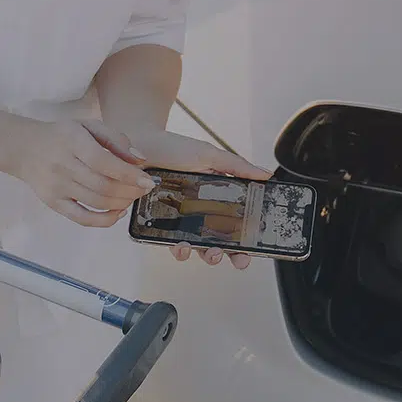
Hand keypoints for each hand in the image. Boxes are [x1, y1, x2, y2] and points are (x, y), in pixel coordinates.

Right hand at [6, 118, 155, 227]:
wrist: (25, 148)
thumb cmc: (62, 136)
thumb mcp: (88, 126)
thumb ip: (116, 139)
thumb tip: (140, 159)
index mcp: (73, 141)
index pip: (104, 163)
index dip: (129, 175)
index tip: (148, 181)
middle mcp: (63, 165)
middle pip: (103, 186)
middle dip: (130, 191)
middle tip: (143, 188)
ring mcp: (57, 187)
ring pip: (97, 202)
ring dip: (122, 203)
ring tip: (132, 196)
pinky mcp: (53, 203)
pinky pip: (82, 218)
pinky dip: (104, 220)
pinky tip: (118, 212)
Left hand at [122, 129, 272, 269]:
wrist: (136, 145)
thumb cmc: (171, 148)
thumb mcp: (208, 154)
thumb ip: (237, 166)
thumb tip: (265, 174)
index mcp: (216, 197)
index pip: (235, 224)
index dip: (244, 240)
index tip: (250, 250)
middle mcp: (198, 211)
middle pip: (217, 241)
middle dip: (226, 254)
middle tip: (231, 256)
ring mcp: (179, 220)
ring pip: (195, 247)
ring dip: (202, 254)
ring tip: (206, 251)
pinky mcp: (159, 224)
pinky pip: (169, 242)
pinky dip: (176, 247)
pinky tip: (179, 244)